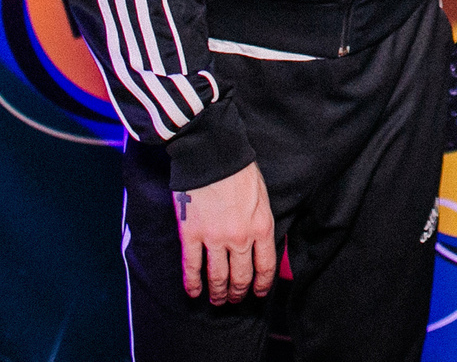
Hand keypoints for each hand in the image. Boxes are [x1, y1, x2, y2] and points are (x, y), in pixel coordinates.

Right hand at [176, 161, 275, 304]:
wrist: (212, 155)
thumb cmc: (240, 171)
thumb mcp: (262, 197)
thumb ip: (261, 222)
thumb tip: (260, 243)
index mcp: (261, 226)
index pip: (266, 266)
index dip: (262, 284)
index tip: (259, 293)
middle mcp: (240, 237)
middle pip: (241, 276)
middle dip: (238, 292)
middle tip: (235, 300)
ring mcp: (214, 238)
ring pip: (217, 277)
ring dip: (218, 293)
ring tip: (217, 301)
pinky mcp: (191, 235)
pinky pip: (192, 267)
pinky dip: (193, 283)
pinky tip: (194, 292)